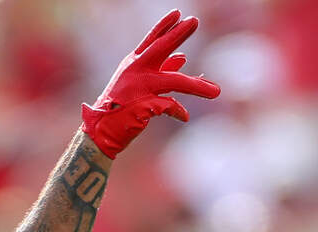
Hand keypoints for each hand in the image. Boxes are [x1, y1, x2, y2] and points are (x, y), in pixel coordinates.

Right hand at [81, 10, 220, 158]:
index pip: (151, 40)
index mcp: (133, 64)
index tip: (178, 13)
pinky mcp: (142, 106)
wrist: (100, 131)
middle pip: (160, 48)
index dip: (164, 26)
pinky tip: (184, 117)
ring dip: (196, 86)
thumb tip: (182, 57)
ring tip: (216, 91)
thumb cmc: (121, 107)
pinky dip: (178, 111)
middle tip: (194, 21)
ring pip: (174, 81)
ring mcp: (138, 88)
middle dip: (178, 34)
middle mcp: (135, 71)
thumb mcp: (140, 84)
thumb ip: (161, 70)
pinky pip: (169, 106)